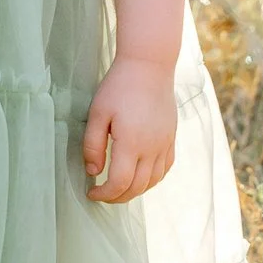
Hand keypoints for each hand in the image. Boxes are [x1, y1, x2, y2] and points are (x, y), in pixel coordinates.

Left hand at [83, 53, 177, 202]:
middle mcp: (152, 148)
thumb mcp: (97, 113)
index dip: (104, 195)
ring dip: (135, 191)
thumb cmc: (119, 86)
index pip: (119, 183)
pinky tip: (141, 176)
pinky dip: (153, 179)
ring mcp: (165, 143)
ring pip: (153, 181)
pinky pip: (165, 168)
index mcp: (131, 143)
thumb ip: (93, 145)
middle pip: (137, 187)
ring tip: (119, 188)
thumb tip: (93, 172)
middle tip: (102, 194)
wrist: (149, 65)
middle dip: (117, 197)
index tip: (91, 193)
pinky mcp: (171, 137)